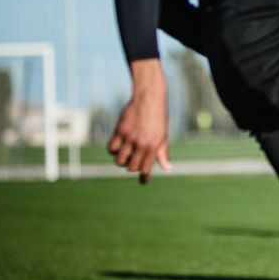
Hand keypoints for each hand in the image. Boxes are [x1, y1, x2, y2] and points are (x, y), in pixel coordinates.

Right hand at [108, 61, 170, 183]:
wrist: (149, 98)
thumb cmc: (158, 119)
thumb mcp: (163, 136)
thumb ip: (163, 154)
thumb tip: (167, 169)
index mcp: (154, 146)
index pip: (147, 169)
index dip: (144, 178)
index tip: (143, 181)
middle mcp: (141, 143)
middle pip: (131, 167)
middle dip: (131, 169)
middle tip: (133, 163)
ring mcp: (129, 137)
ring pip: (119, 160)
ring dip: (120, 162)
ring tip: (124, 156)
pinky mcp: (120, 130)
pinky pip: (111, 148)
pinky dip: (112, 151)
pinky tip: (117, 147)